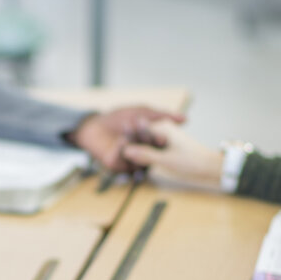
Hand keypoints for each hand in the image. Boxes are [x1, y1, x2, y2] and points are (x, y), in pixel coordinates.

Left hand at [68, 106, 185, 172]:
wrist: (94, 124)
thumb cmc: (119, 117)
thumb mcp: (143, 112)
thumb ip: (163, 115)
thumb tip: (186, 119)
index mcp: (151, 143)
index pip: (160, 144)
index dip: (160, 140)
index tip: (162, 136)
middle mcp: (143, 155)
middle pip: (150, 151)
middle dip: (146, 139)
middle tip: (140, 126)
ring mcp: (131, 162)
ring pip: (138, 157)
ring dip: (133, 142)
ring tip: (127, 128)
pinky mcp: (118, 167)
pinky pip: (124, 161)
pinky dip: (122, 149)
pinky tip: (121, 140)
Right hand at [121, 121, 222, 187]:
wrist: (213, 170)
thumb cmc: (194, 162)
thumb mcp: (168, 160)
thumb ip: (146, 155)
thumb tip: (126, 151)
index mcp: (164, 131)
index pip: (141, 130)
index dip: (129, 136)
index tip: (117, 143)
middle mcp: (164, 135)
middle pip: (143, 139)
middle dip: (131, 146)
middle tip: (117, 154)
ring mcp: (166, 145)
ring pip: (147, 148)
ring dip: (138, 155)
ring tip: (124, 162)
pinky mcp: (169, 155)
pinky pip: (152, 156)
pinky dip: (145, 161)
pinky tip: (137, 168)